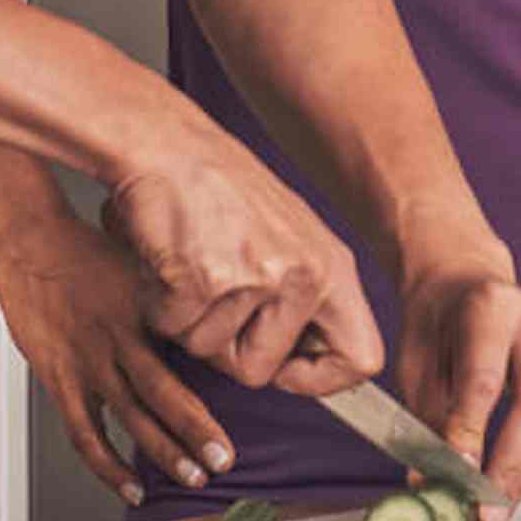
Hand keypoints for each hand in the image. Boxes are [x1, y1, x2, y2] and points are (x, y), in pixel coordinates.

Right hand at [0, 207, 236, 505]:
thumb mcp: (139, 262)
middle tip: (224, 457)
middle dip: (196, 429)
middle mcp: (116, 337)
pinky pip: (86, 434)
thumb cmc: (84, 250)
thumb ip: (169, 297)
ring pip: (130, 417)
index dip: (218, 372)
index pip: (188, 345)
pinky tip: (131, 488)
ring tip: (192, 477)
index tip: (248, 393)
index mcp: (143, 306)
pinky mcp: (60, 380)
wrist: (27, 243)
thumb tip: (212, 319)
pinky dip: (109, 466)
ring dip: (163, 453)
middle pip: (162, 391)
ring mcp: (87, 362)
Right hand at [103, 134, 384, 395]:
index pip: (362, 359)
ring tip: (190, 261)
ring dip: (186, 319)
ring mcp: (254, 276)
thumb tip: (309, 365)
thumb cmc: (218, 188)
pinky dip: (158, 302)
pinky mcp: (203, 278)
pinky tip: (168, 257)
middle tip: (212, 292)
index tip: (284, 366)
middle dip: (222, 346)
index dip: (318, 378)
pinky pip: (172, 327)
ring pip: (207, 351)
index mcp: (331, 265)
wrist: (166, 143)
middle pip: (259, 372)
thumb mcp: (288, 236)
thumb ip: (305, 297)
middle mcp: (302, 274)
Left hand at [392, 253, 520, 520]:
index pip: (483, 378)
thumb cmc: (436, 322)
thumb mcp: (415, 359)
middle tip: (487, 515)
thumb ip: (425, 417)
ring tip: (494, 512)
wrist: (463, 282)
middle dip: (510, 469)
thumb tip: (428, 482)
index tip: (459, 477)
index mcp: (490, 303)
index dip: (472, 432)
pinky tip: (509, 482)